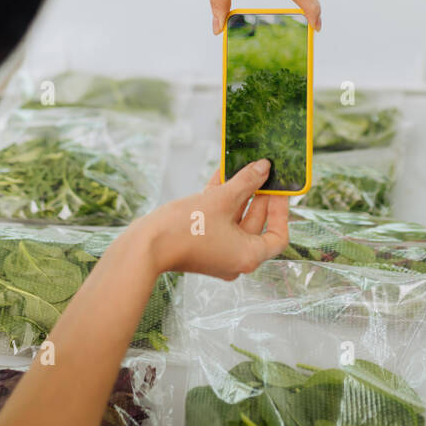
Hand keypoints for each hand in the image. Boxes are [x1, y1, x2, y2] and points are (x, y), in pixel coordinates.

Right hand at [143, 161, 289, 280]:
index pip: (277, 236)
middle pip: (256, 224)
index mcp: (248, 255)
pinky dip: (221, 200)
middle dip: (257, 194)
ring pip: (235, 219)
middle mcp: (236, 258)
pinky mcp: (202, 244)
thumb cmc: (185, 229)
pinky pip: (219, 220)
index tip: (279, 189)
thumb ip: (246, 182)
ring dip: (238, 192)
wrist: (145, 247)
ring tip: (241, 166)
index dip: (281, 210)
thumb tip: (264, 168)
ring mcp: (218, 252)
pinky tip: (220, 174)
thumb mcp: (221, 199)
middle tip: (262, 170)